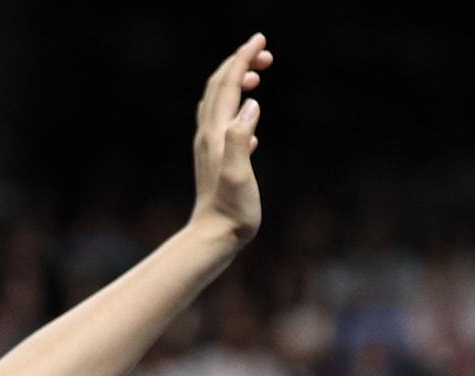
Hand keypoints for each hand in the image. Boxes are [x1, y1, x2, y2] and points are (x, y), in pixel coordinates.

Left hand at [190, 32, 272, 247]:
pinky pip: (223, 127)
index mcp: (217, 134)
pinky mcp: (215, 162)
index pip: (227, 84)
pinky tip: (250, 122)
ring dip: (235, 83)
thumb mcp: (239, 174)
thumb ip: (241, 139)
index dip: (242, 58)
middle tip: (266, 54)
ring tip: (257, 77)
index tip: (261, 39)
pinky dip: (236, 111)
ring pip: (218, 105)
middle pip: (218, 88)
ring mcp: (210, 149)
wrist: (214, 238)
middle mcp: (208, 137)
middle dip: (239, 64)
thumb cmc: (231, 211)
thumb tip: (251, 105)